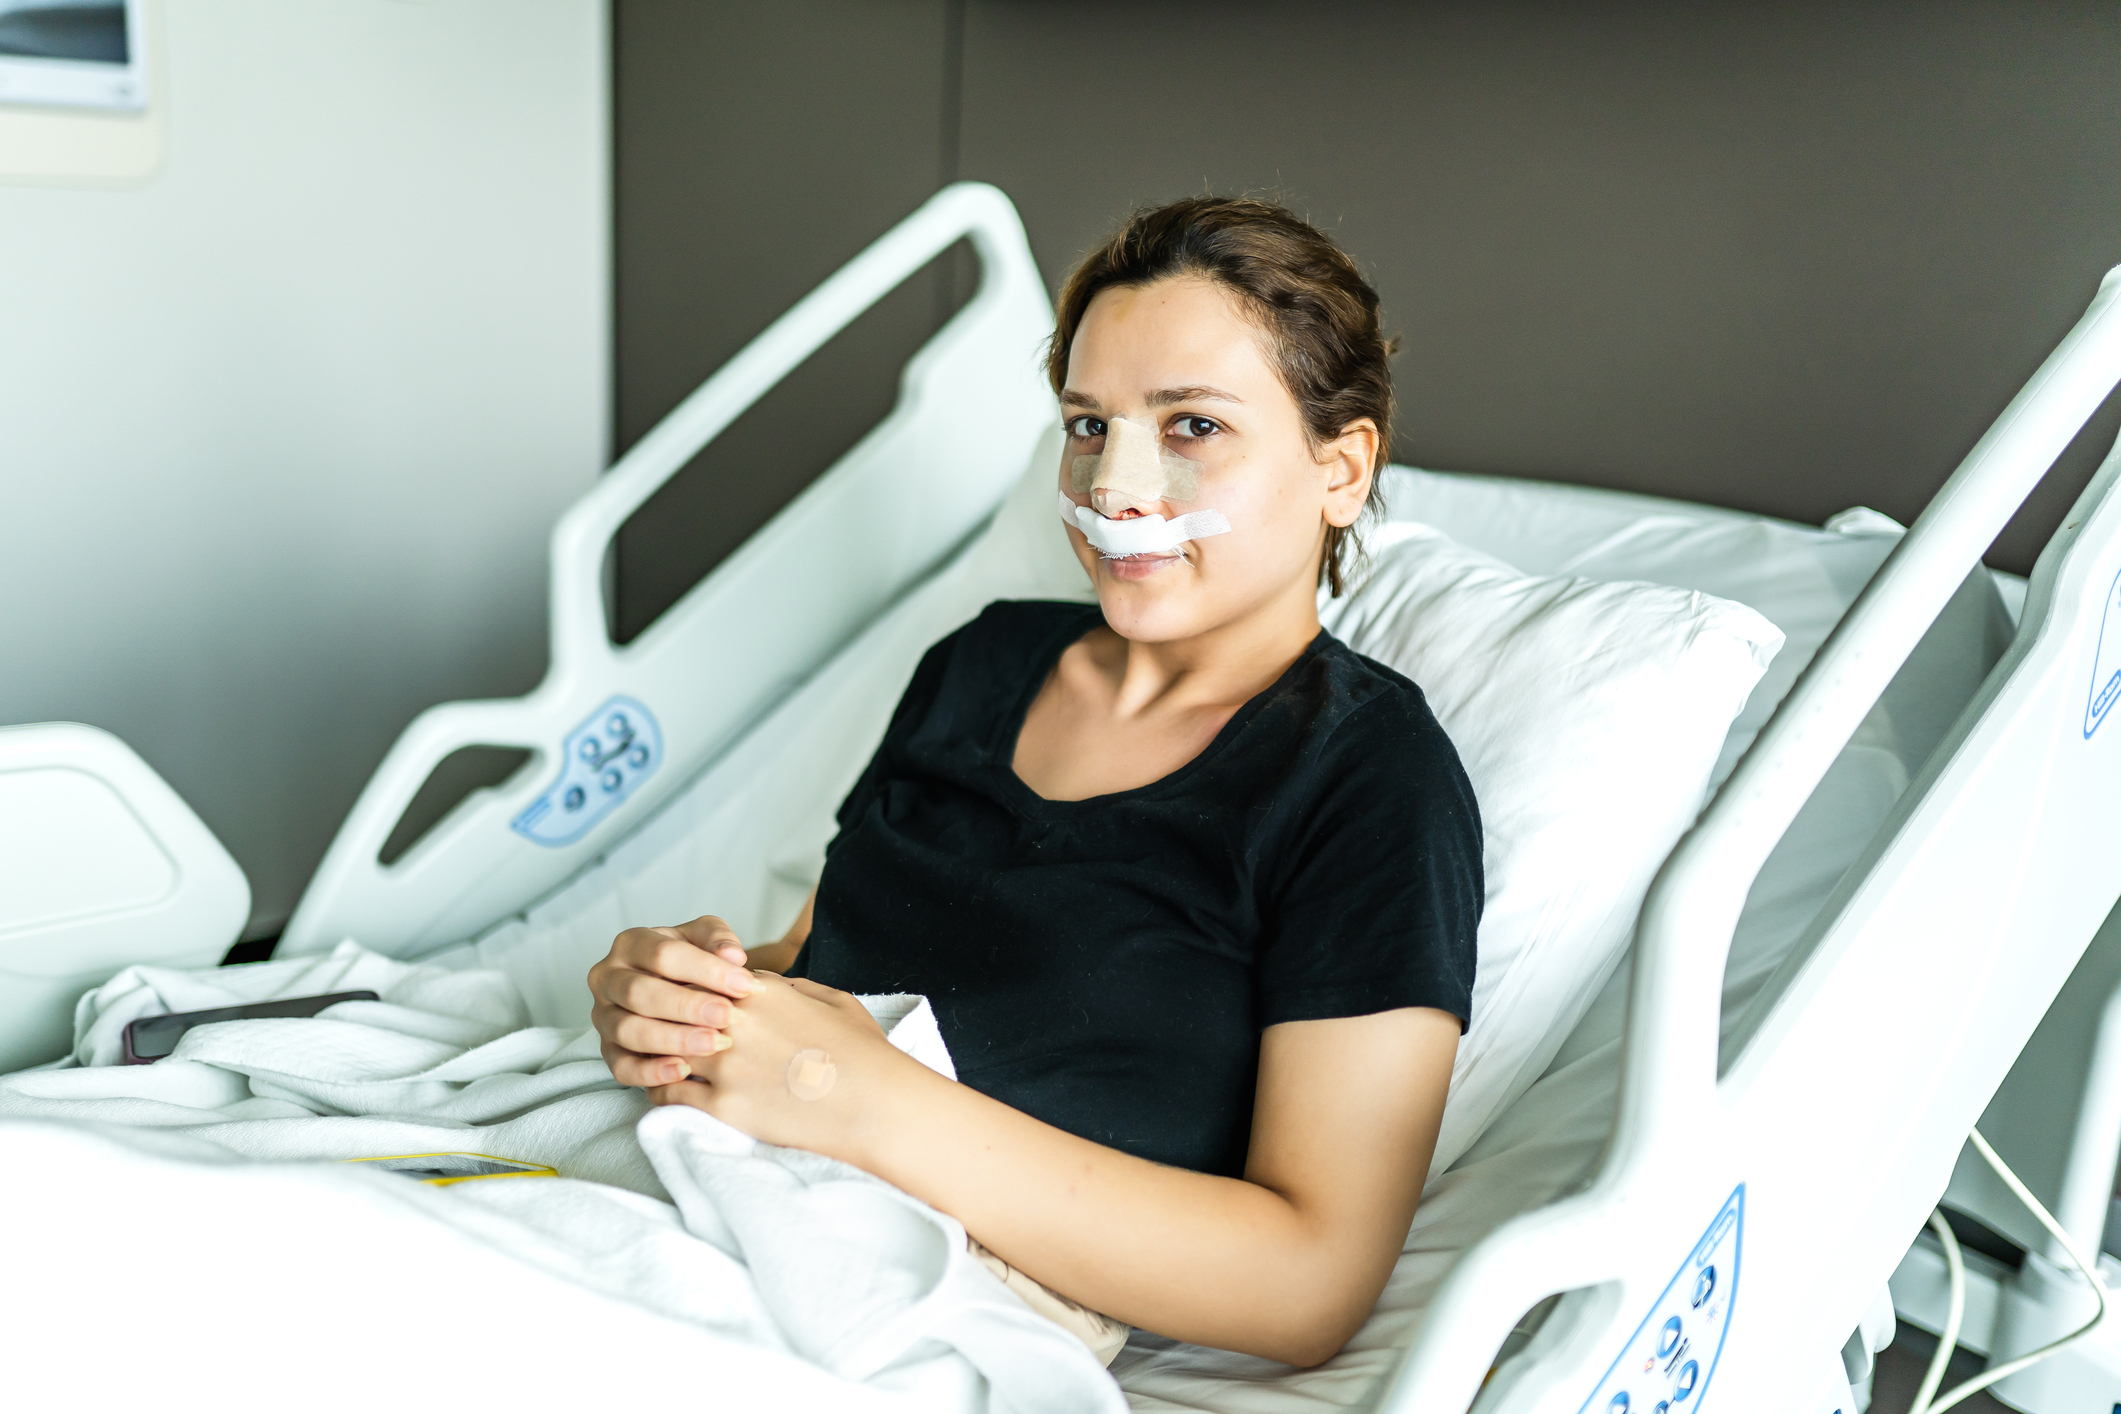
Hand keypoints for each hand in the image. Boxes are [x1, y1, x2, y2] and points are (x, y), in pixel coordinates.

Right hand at [588, 915, 758, 1088]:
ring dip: (673, 1039)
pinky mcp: (607, 1049)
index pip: (664, 954)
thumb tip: (732, 956)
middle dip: (688, 1007)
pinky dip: (650, 1072)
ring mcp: (603, 1016)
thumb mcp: (705, 940)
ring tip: (714, 1044)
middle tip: (729, 1017)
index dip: (707, 970)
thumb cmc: (692, 961)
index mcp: (631, 943)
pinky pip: (620, 1067)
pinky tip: (684, 1071)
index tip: (746, 985)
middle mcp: (607, 978)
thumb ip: (718, 939)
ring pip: (628, 1030)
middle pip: (640, 993)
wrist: (674, 988)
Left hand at [648, 972, 911, 1159]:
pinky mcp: (725, 1106)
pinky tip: (663, 1088)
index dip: (689, 986)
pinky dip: (660, 1089)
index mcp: (762, 992)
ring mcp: (728, 1066)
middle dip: (663, 1014)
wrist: (874, 1103)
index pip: (702, 977)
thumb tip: (762, 984)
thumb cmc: (861, 1050)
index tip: (682, 994)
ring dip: (656, 1052)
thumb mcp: (832, 999)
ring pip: (666, 1050)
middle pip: (676, 1009)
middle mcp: (737, 1023)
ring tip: (650, 1057)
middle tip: (650, 1022)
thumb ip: (790, 987)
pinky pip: (671, 1094)